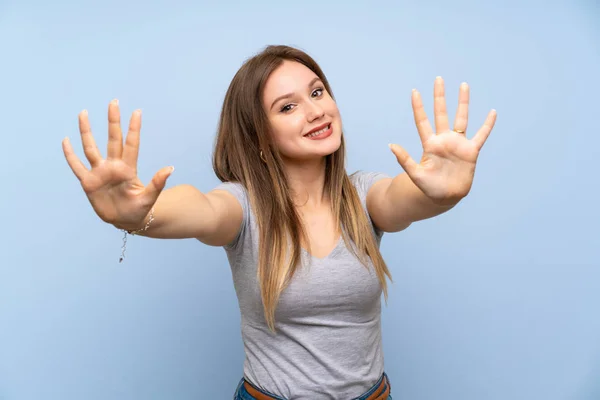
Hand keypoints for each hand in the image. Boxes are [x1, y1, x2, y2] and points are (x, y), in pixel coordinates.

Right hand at [62, 100, 173, 229]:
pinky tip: (66, 140)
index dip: (134, 128)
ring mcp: (100, 172)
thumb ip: (157, 183)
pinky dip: (70, 155)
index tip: (137, 111)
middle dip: (113, 121)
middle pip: (112, 139)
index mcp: (128, 169)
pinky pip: (77, 166)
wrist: (126, 220)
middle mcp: (113, 166)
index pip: (131, 144)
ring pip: (91, 147)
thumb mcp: (149, 198)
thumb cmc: (139, 209)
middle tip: (114, 102)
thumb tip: (170, 168)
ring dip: (87, 131)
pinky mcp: (88, 182)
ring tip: (84, 113)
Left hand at [389, 77, 496, 205]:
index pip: (422, 122)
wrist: (445, 197)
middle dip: (439, 97)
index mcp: (429, 145)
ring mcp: (458, 144)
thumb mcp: (415, 174)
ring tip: (464, 85)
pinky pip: (481, 135)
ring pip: (461, 118)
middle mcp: (443, 140)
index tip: (414, 91)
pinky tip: (492, 112)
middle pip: (441, 113)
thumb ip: (404, 160)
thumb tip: (391, 145)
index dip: (418, 107)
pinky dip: (487, 125)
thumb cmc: (429, 187)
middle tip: (438, 79)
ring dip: (463, 102)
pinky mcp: (471, 152)